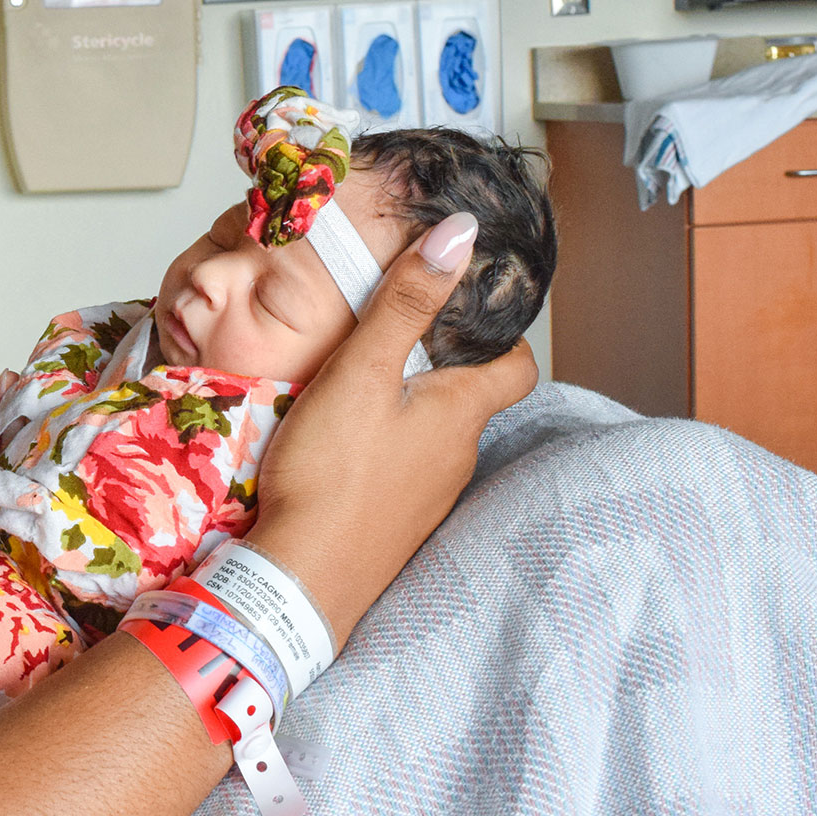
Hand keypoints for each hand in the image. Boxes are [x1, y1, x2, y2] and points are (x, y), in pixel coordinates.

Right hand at [247, 212, 538, 645]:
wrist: (298, 580)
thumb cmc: (330, 475)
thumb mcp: (363, 372)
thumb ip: (405, 303)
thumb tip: (459, 235)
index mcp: (462, 414)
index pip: (518, 364)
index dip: (501, 332)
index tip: (462, 306)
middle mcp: (457, 457)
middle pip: (471, 395)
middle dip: (440, 360)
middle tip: (394, 329)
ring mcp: (427, 495)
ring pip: (432, 432)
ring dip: (406, 402)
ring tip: (356, 376)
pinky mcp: (392, 519)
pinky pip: (401, 466)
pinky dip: (381, 442)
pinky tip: (339, 436)